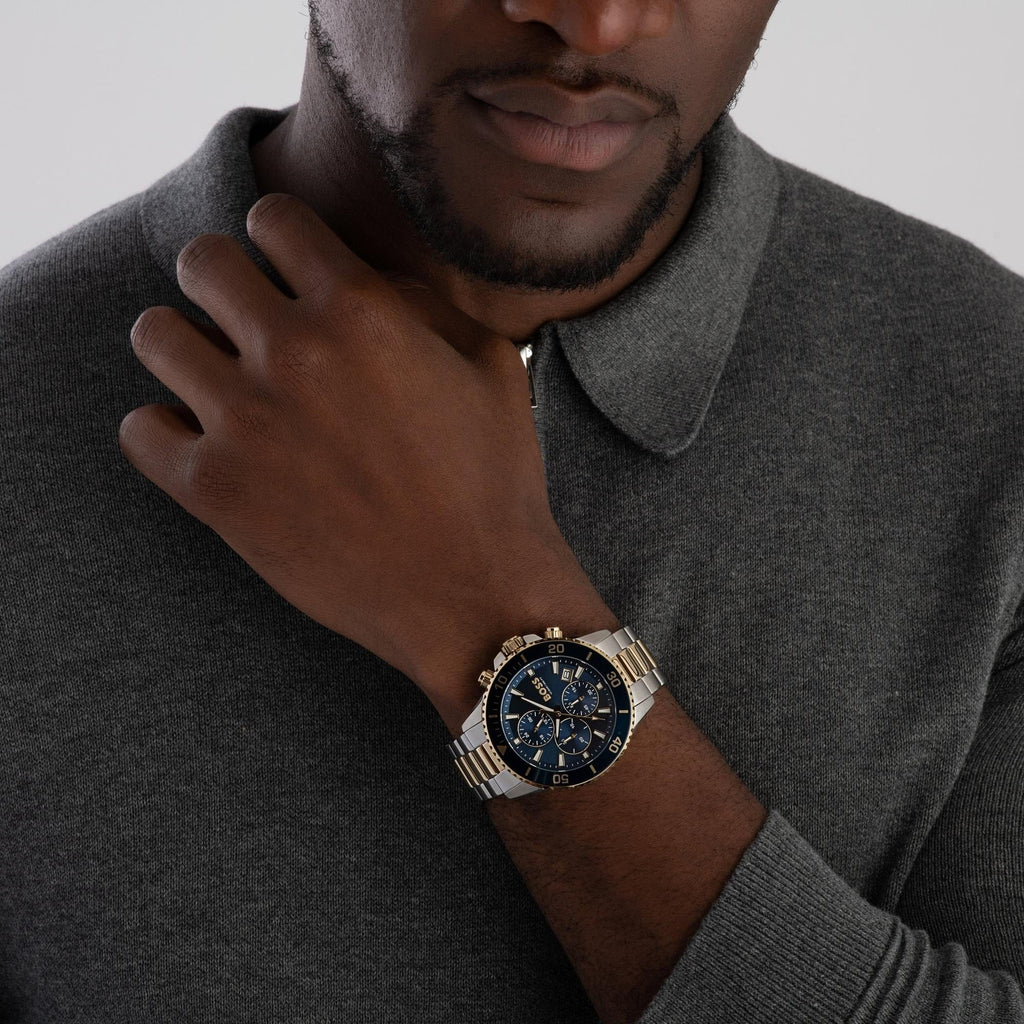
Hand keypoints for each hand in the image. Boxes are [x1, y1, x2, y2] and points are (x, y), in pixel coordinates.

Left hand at [118, 192, 604, 715]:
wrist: (472, 593)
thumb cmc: (493, 480)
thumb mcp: (490, 365)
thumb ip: (423, 303)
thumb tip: (366, 279)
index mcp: (361, 310)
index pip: (274, 217)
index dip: (280, 238)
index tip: (288, 269)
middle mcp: (292, 351)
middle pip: (203, 261)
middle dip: (223, 278)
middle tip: (247, 317)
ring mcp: (245, 421)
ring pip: (154, 334)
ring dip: (183, 344)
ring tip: (218, 377)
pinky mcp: (215, 491)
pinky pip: (138, 429)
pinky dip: (162, 429)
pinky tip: (205, 443)